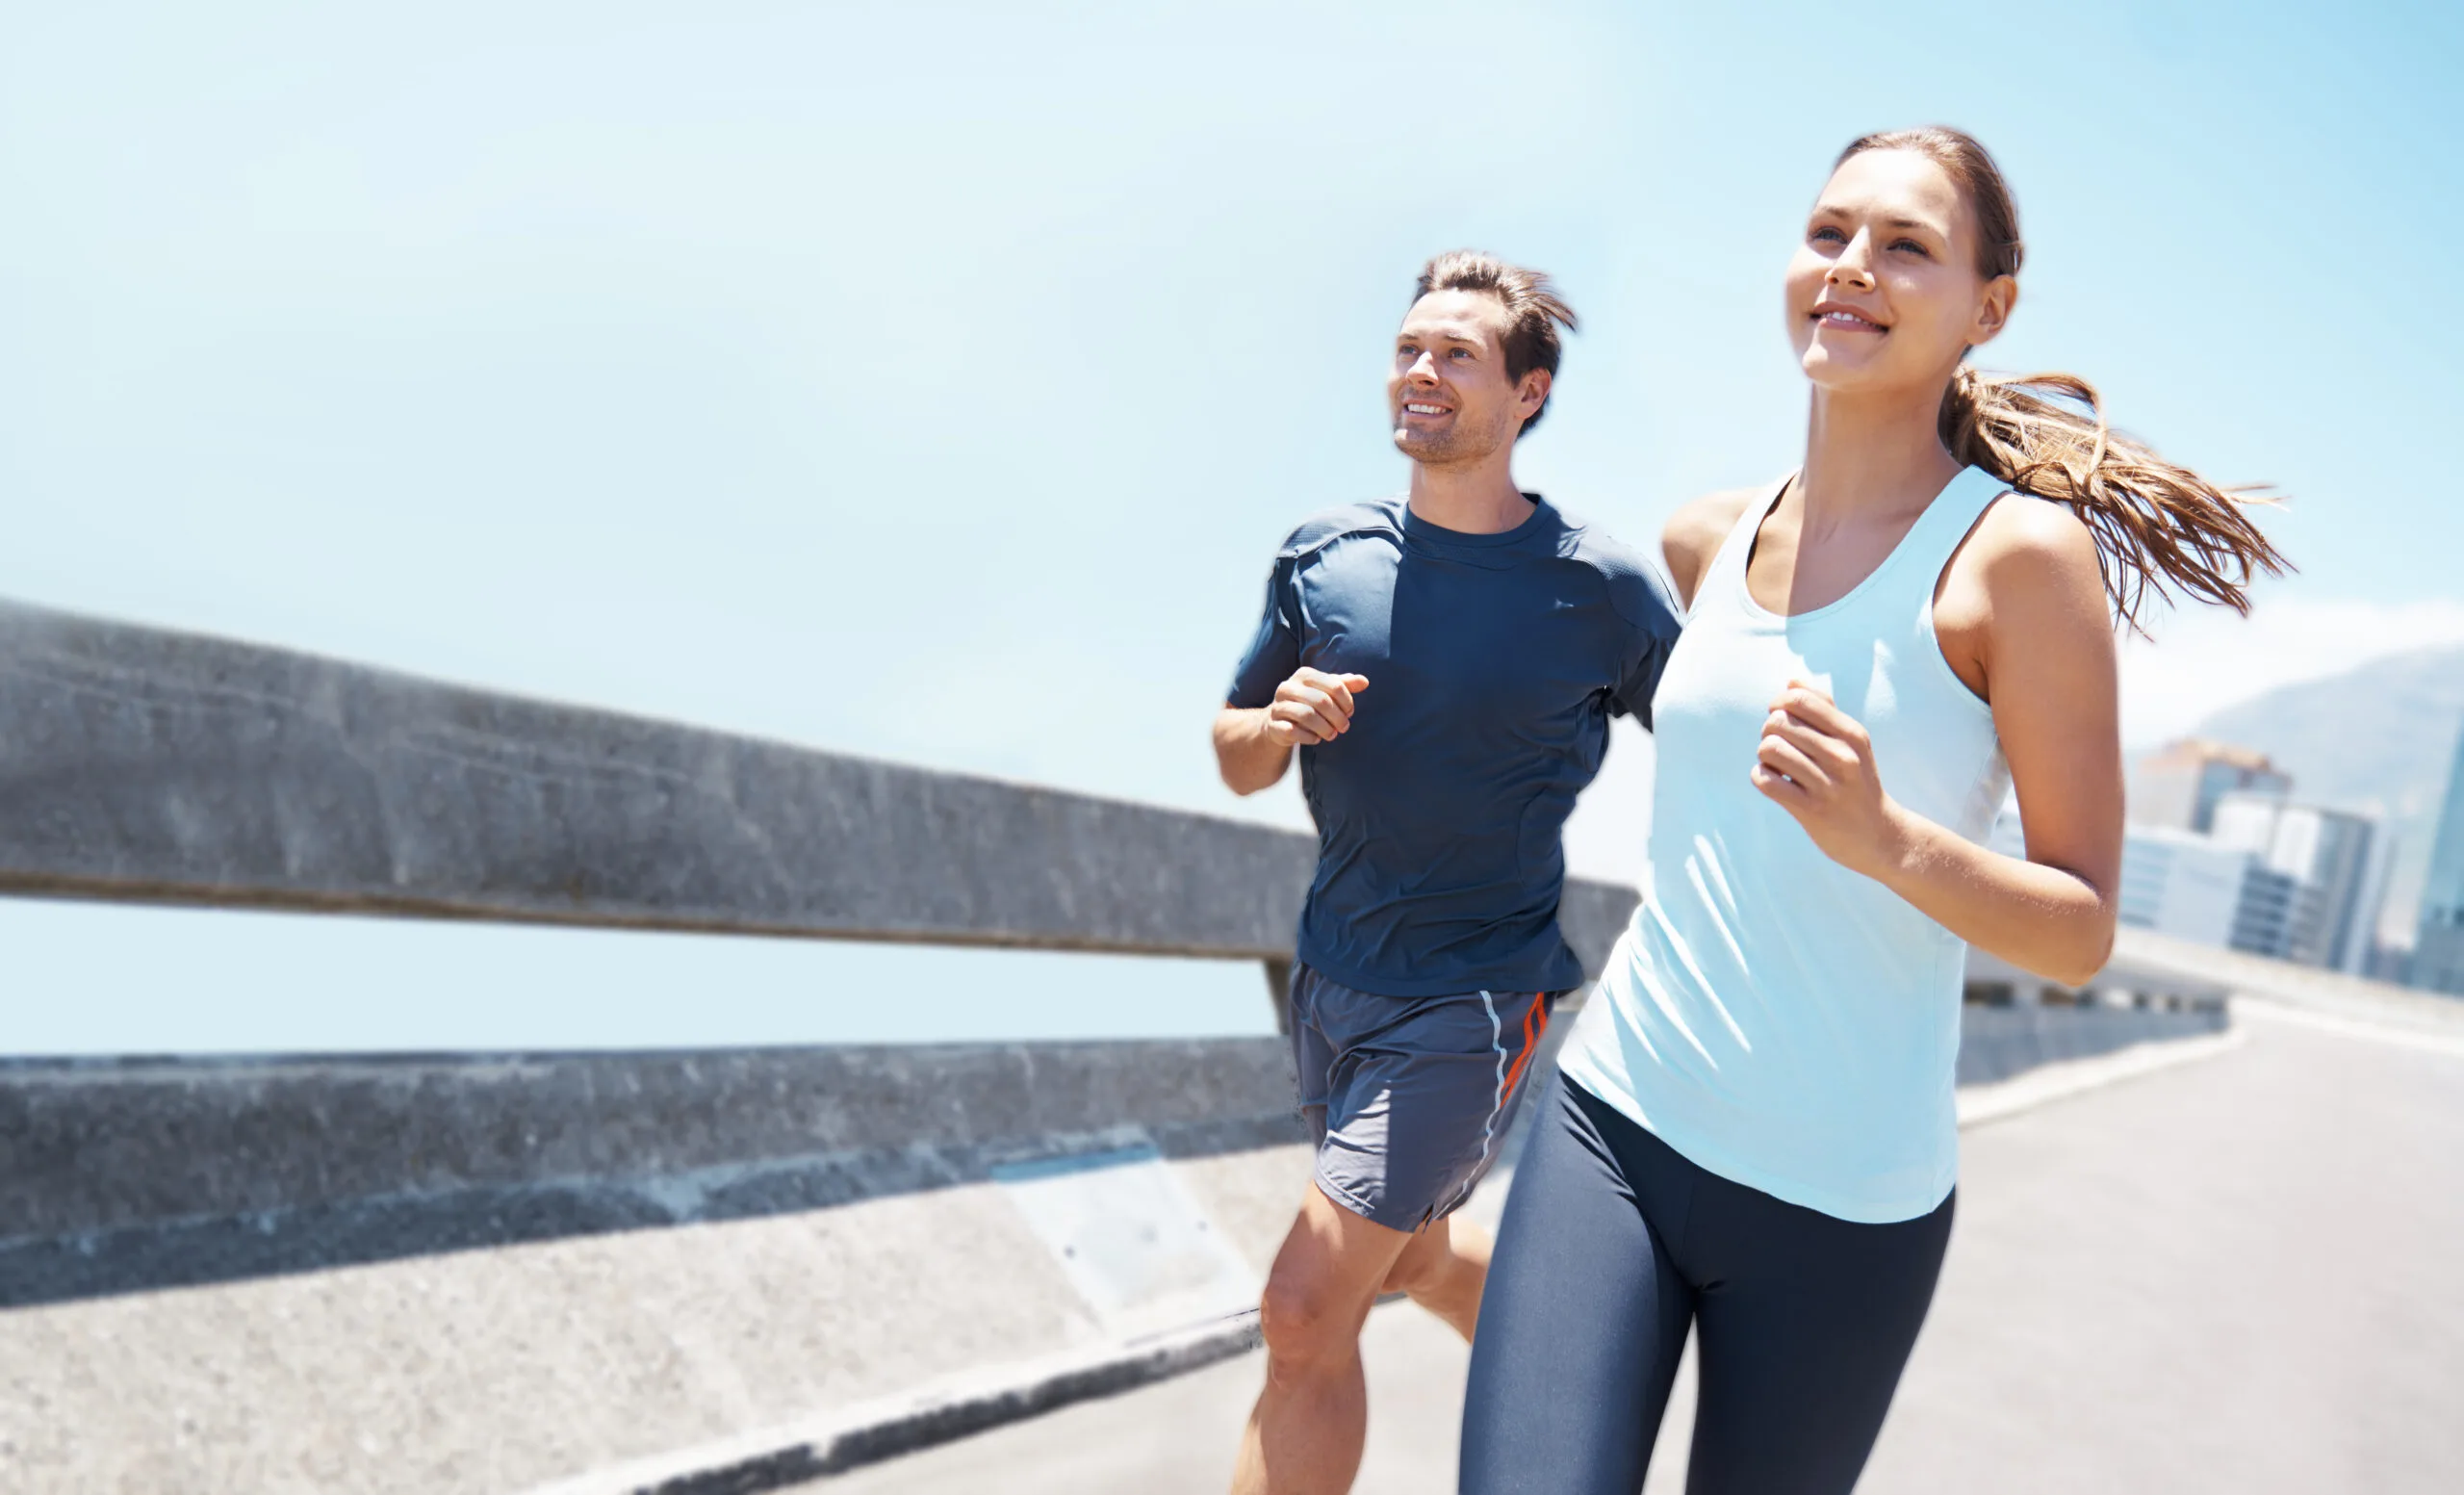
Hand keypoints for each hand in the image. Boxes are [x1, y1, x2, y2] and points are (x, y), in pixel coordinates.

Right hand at [1265, 668, 1369, 746]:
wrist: (1278, 721)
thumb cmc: (1308, 703)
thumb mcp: (1326, 691)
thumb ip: (1345, 684)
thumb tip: (1364, 681)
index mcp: (1304, 674)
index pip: (1334, 685)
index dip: (1347, 701)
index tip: (1349, 712)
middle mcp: (1288, 687)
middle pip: (1321, 700)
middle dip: (1337, 717)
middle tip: (1344, 727)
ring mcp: (1278, 706)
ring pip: (1306, 715)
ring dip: (1325, 728)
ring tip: (1332, 734)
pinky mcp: (1273, 725)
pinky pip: (1293, 731)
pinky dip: (1309, 737)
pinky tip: (1316, 739)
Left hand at [1750, 680, 1907, 878]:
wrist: (1879, 835)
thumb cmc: (1857, 782)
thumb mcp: (1852, 742)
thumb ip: (1825, 708)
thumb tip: (1792, 681)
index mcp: (1851, 733)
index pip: (1800, 699)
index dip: (1779, 704)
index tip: (1781, 718)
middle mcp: (1842, 755)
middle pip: (1779, 722)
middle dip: (1769, 731)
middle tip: (1778, 747)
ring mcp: (1827, 784)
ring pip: (1770, 749)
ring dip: (1765, 757)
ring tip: (1777, 766)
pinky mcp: (1811, 810)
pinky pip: (1766, 781)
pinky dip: (1761, 778)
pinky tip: (1774, 782)